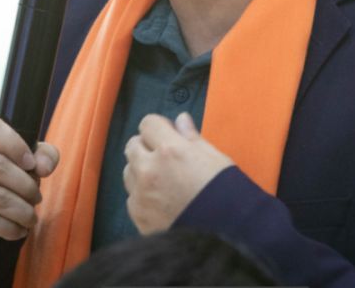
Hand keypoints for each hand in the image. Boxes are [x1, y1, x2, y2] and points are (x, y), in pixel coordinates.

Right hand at [0, 115, 59, 252]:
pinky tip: (18, 230)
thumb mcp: (21, 157)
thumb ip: (42, 155)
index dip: (14, 144)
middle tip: (37, 198)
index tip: (32, 164)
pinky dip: (7, 227)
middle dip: (25, 186)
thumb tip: (44, 167)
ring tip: (31, 217)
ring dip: (20, 211)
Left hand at [123, 112, 232, 233]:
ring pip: (128, 170)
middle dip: (146, 146)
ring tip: (163, 181)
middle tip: (164, 157)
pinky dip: (142, 195)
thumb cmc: (226, 194)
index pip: (148, 123)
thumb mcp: (215, 158)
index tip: (167, 134)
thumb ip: (192, 138)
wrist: (225, 235)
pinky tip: (161, 201)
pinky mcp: (138, 215)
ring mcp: (141, 194)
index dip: (159, 127)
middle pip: (132, 145)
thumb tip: (181, 120)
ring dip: (141, 170)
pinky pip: (132, 196)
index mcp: (170, 150)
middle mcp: (150, 169)